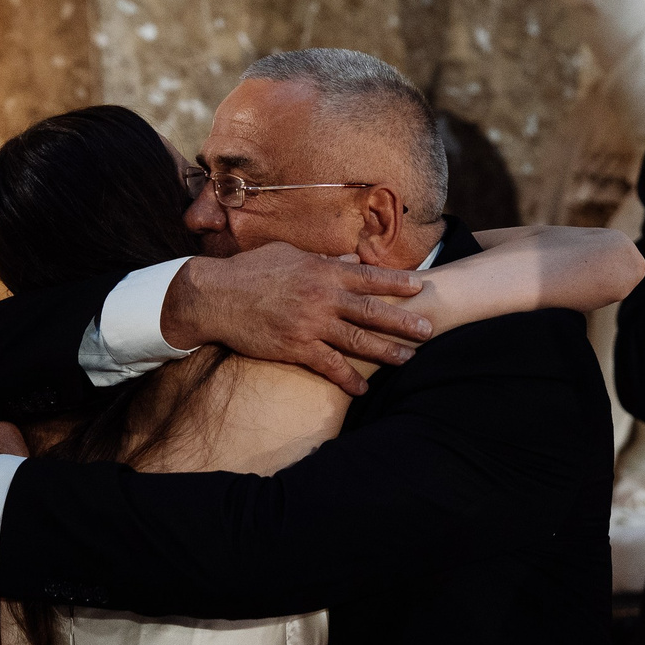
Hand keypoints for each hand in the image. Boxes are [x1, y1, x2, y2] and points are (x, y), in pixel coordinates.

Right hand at [160, 241, 431, 396]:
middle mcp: (321, 297)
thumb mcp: (290, 255)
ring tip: (408, 359)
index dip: (397, 283)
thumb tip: (352, 259)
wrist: (214, 295)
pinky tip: (364, 389)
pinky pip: (328, 366)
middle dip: (403, 321)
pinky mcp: (294, 348)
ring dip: (385, 351)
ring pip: (357, 340)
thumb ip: (324, 260)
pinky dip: (348, 378)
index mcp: (322, 271)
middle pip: (371, 310)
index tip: (421, 286)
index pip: (369, 276)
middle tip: (430, 329)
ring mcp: (309, 324)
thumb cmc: (251, 270)